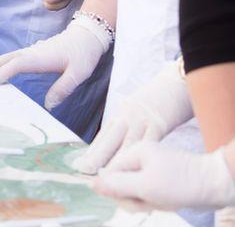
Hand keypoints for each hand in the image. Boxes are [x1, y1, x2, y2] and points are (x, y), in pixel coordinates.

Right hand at [0, 13, 110, 109]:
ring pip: (6, 58)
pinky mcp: (33, 53)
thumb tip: (48, 105)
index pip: (17, 65)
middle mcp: (32, 52)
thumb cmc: (83, 54)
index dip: (2, 73)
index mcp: (40, 57)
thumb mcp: (79, 73)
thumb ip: (64, 88)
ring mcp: (31, 52)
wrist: (87, 35)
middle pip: (5, 60)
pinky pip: (12, 59)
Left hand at [73, 60, 192, 173]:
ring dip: (116, 161)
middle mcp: (129, 114)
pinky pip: (147, 141)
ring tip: (107, 177)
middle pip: (110, 138)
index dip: (93, 151)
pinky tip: (135, 169)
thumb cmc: (161, 97)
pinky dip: (139, 155)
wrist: (178, 80)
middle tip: (84, 171)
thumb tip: (120, 147)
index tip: (81, 165)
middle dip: (97, 156)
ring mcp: (143, 118)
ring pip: (127, 143)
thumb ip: (130, 125)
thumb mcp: (139, 109)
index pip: (104, 134)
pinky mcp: (160, 122)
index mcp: (123, 112)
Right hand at [95, 142, 234, 211]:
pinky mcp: (161, 179)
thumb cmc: (180, 183)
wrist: (214, 185)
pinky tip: (166, 202)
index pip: (111, 174)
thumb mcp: (145, 186)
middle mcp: (141, 158)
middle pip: (122, 184)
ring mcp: (151, 169)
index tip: (135, 198)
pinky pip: (148, 194)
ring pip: (135, 192)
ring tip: (162, 201)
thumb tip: (92, 184)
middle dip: (134, 198)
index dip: (118, 191)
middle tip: (151, 201)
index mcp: (135, 152)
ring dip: (146, 202)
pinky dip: (155, 202)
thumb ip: (117, 185)